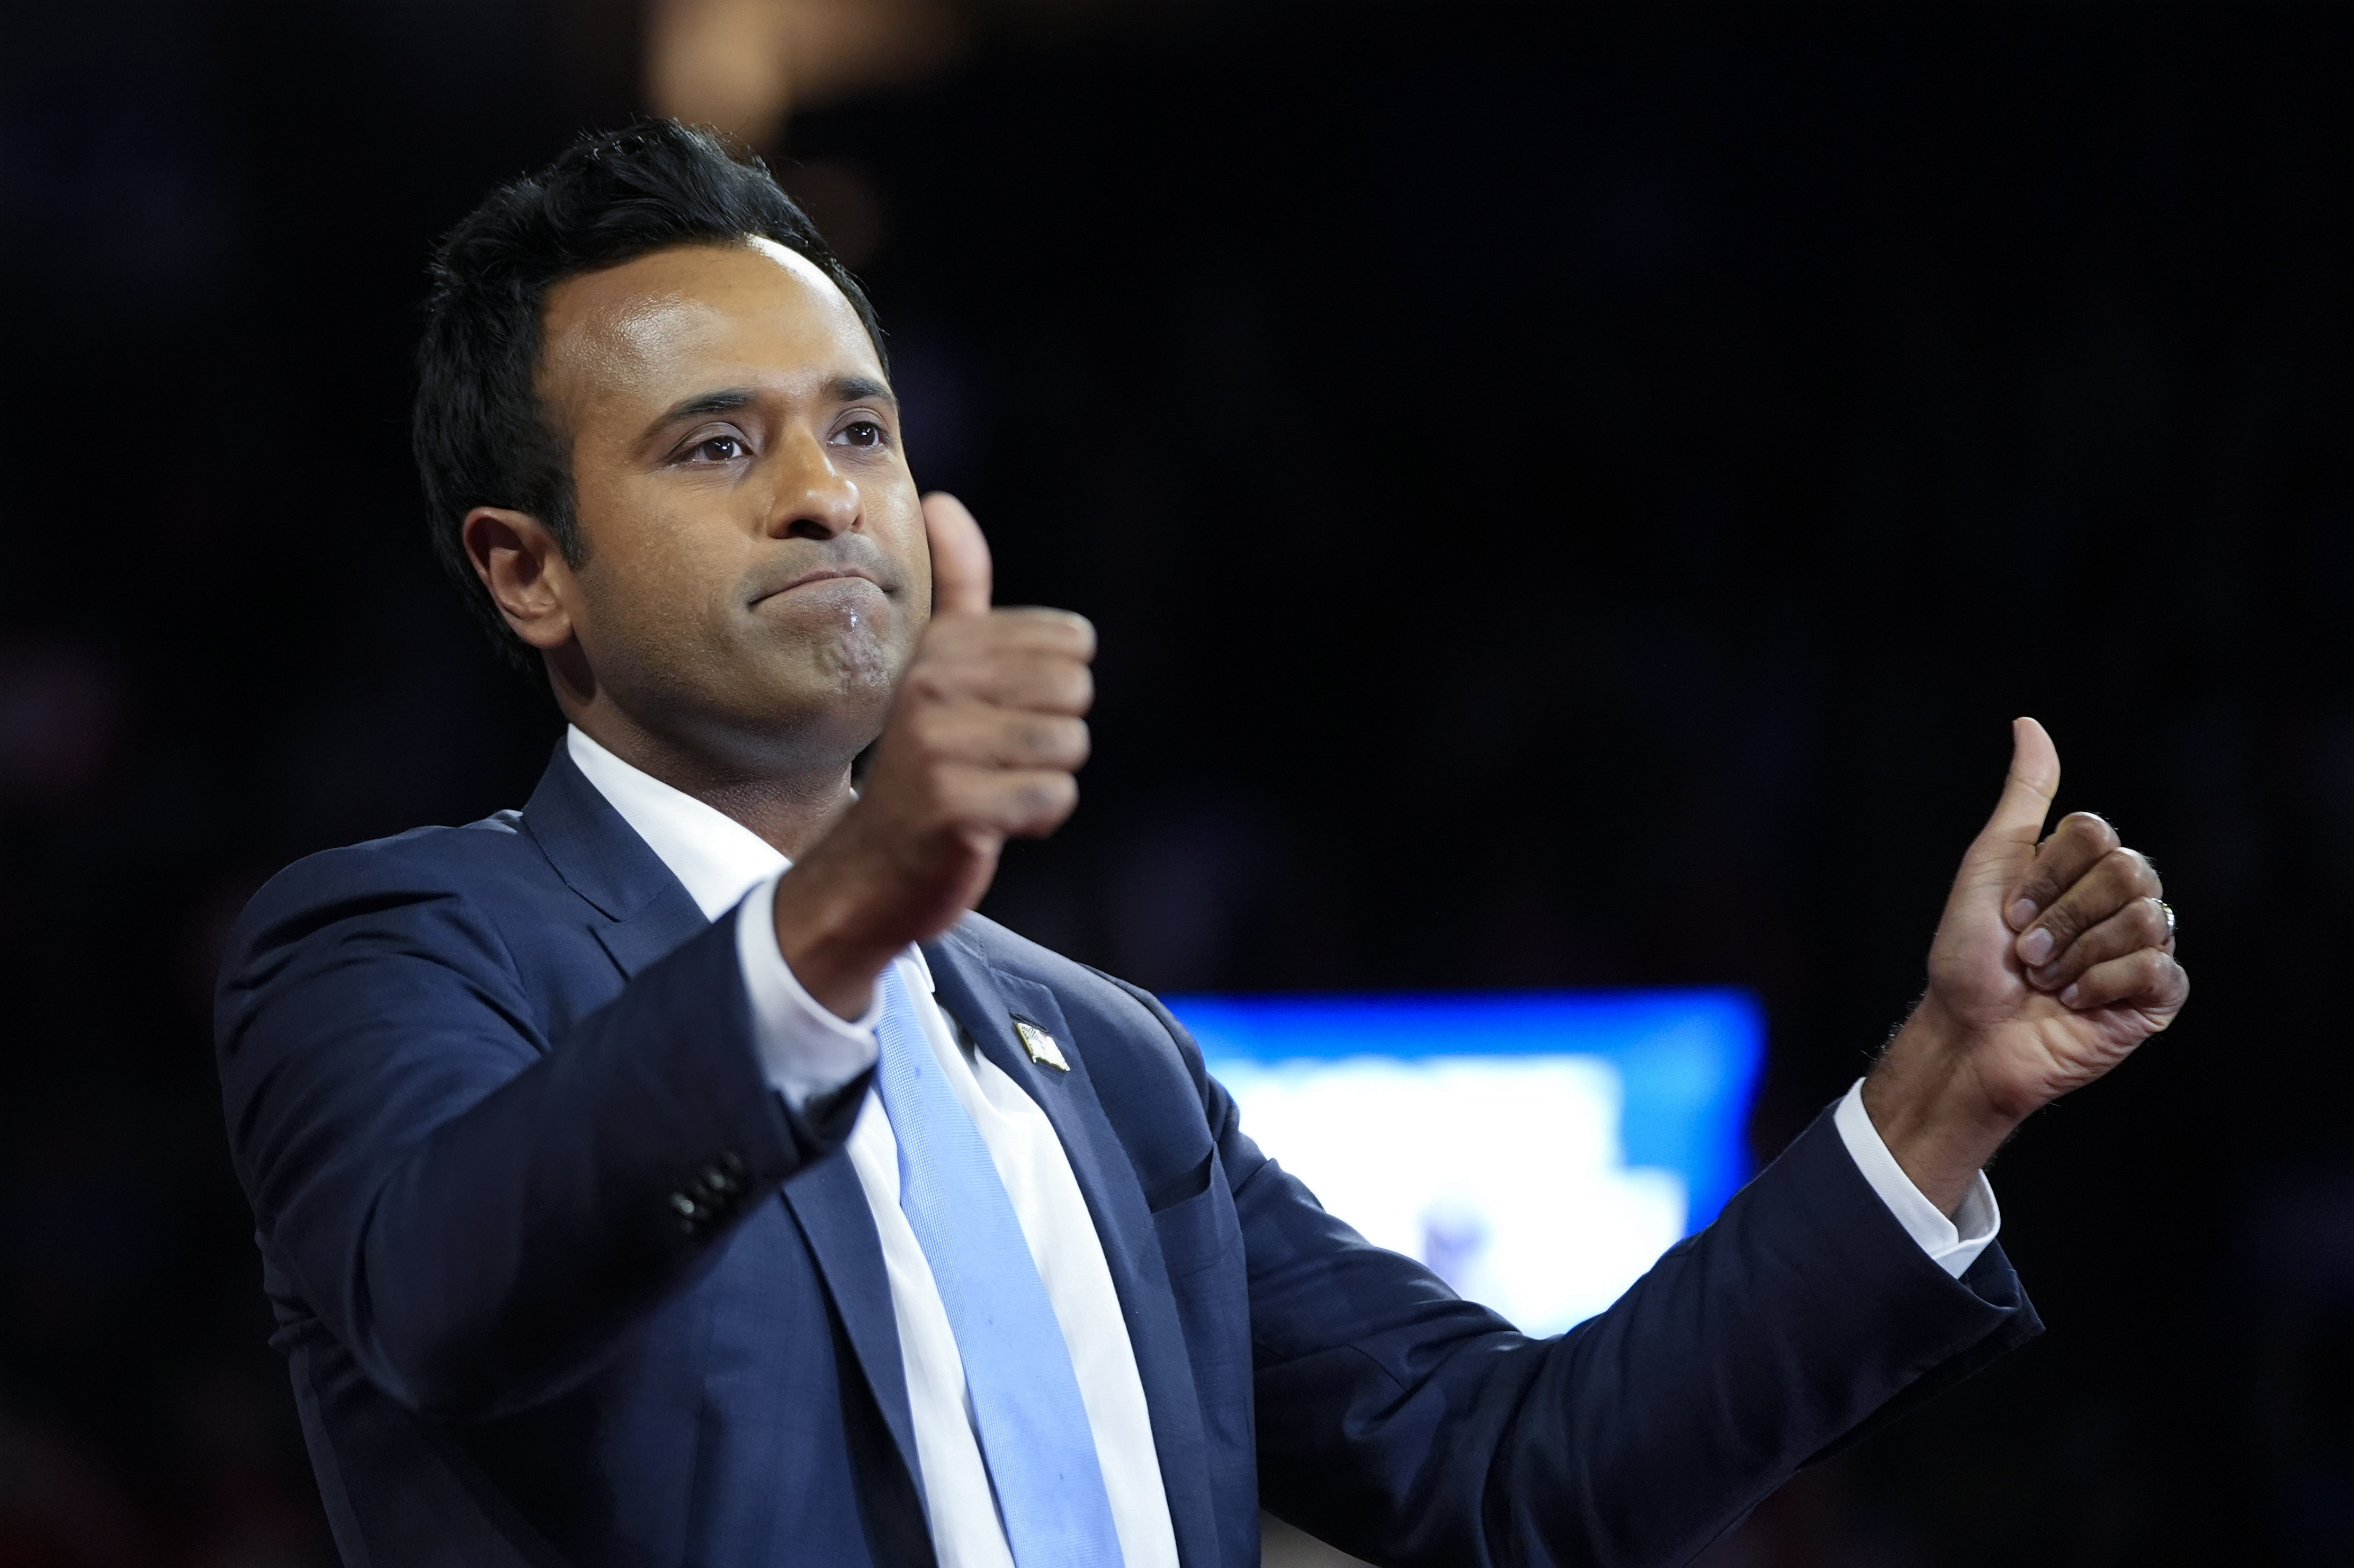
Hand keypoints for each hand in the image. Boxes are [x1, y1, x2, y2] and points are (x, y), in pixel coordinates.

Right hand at [772, 493, 1093, 1017]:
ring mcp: (942, 748)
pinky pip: (1054, 797)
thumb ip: (954, 590)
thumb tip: (943, 501)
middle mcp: (935, 687)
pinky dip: (1037, 819)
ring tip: (994, 788)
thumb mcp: (933, 668)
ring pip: (1070, 745)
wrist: (867, 869)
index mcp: (942, 647)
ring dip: (1045, 779)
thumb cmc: (924, 764)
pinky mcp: (958, 808)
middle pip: (1076, 689)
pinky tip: (993, 822)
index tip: (1001, 712)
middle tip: (1000, 757)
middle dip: (1055, 732)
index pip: (1069, 640)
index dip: (1054, 686)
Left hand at [1863, 718, 2187, 1213]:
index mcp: (2083, 867)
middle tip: (2026, 952)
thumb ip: (2023, 796)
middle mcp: (2120, 901)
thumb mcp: (1988, 864)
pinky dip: (2102, 985)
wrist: (1969, 1033)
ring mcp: (2143, 947)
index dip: (2045, 874)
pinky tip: (2074, 1004)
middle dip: (2061, 917)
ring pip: (2146, 918)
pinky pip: (2158, 969)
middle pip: (2127, 871)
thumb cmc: (1969, 955)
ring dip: (2076, 956)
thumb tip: (2029, 723)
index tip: (2008, 911)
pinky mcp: (2156, 997)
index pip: (2096, 833)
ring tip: (2046, 981)